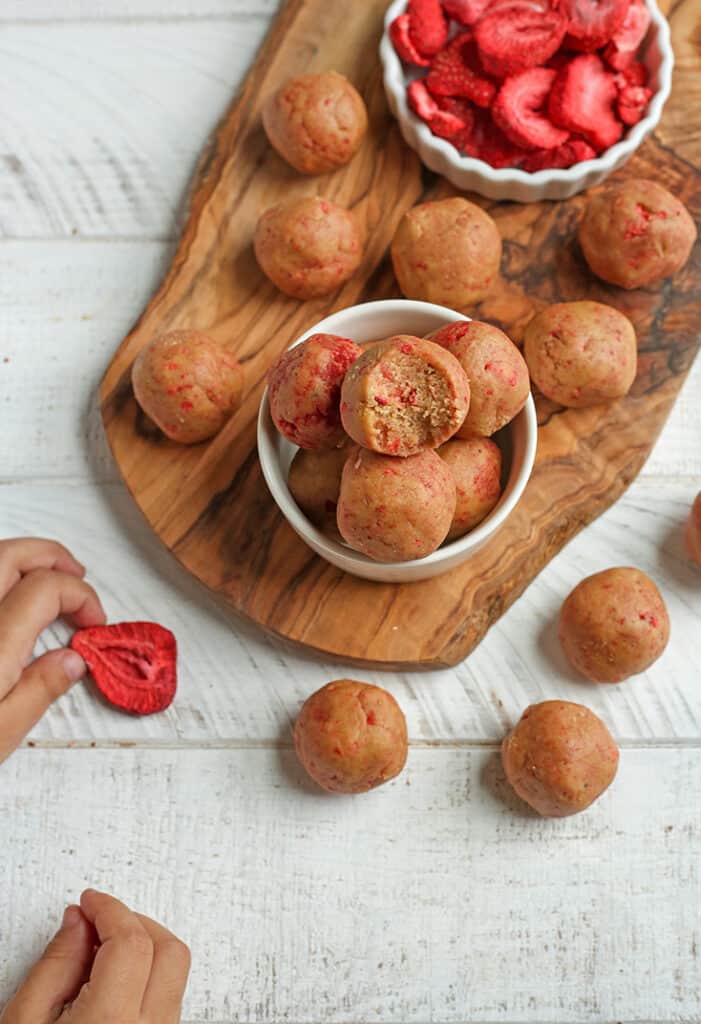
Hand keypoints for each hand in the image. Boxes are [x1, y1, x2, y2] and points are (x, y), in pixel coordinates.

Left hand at [0, 537, 104, 763]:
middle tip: (77, 574)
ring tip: (44, 575)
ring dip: (21, 558)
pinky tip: (3, 595)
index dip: (81, 594)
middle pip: (12, 554)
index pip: (47, 587)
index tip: (92, 621)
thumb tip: (71, 659)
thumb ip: (39, 691)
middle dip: (53, 555)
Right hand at [0, 890, 190, 1022]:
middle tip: (101, 919)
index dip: (111, 909)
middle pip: (170, 953)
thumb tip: (78, 922)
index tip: (91, 901)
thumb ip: (55, 965)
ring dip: (146, 951)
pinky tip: (114, 984)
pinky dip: (149, 981)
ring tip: (100, 955)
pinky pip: (170, 1004)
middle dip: (137, 924)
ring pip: (175, 978)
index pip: (132, 942)